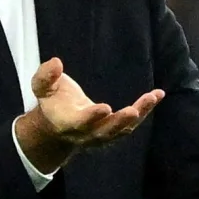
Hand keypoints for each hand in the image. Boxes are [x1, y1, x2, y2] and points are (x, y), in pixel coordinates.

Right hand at [15, 58, 164, 171]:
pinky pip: (131, 124)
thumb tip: (56, 63)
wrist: (57, 126)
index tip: (105, 107)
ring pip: (121, 129)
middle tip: (133, 112)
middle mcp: (86, 133)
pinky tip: (157, 95)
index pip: (80, 122)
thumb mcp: (41, 87)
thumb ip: (46, 76)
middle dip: (118, 122)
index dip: (91, 117)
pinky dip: (144, 111)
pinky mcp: (113, 131)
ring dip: (138, 115)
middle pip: (104, 132)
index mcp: (67, 122)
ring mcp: (101, 135)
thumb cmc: (51, 100)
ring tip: (152, 97)